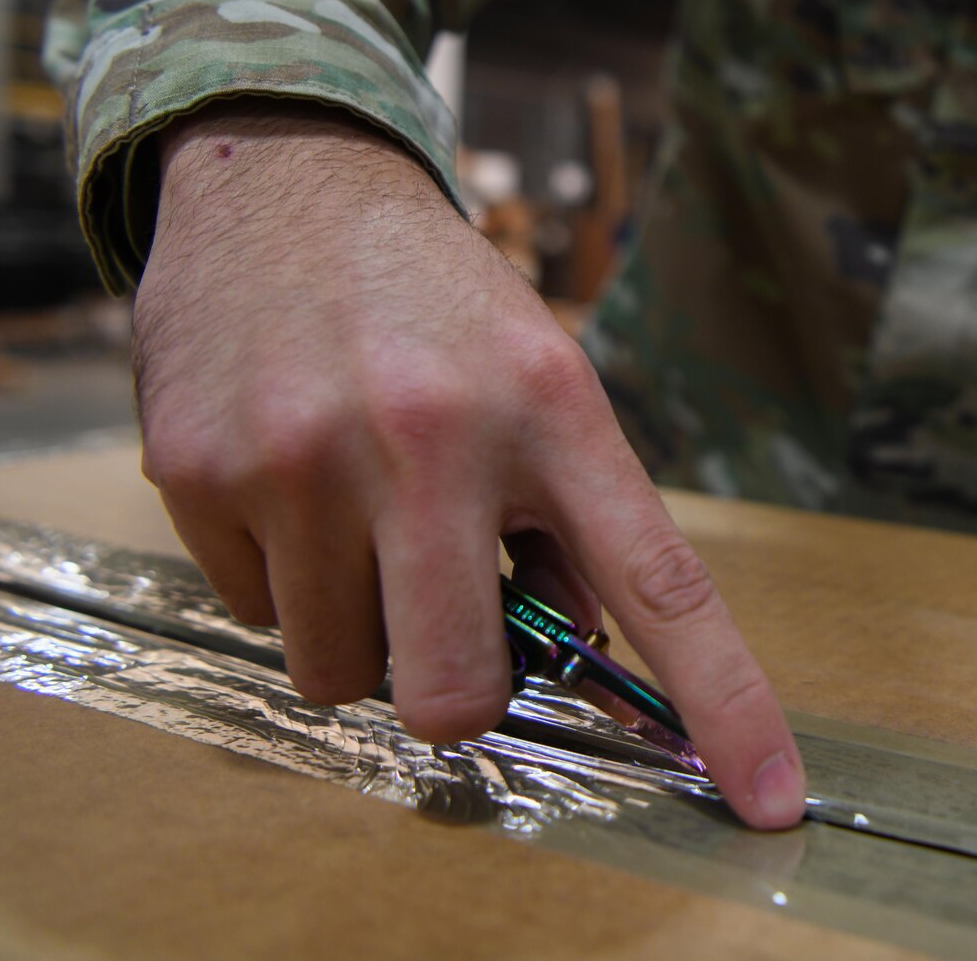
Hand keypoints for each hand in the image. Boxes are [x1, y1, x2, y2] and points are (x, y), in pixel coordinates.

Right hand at [134, 103, 804, 827]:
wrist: (281, 179)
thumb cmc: (433, 301)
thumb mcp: (538, 377)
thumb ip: (567, 517)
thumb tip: (576, 657)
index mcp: (552, 409)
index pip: (660, 586)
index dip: (725, 702)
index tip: (773, 798)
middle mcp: (433, 436)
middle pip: (458, 693)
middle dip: (458, 693)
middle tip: (447, 626)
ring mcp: (307, 457)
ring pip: (341, 674)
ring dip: (361, 630)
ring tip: (360, 520)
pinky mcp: (203, 471)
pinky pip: (255, 616)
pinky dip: (283, 581)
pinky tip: (291, 482)